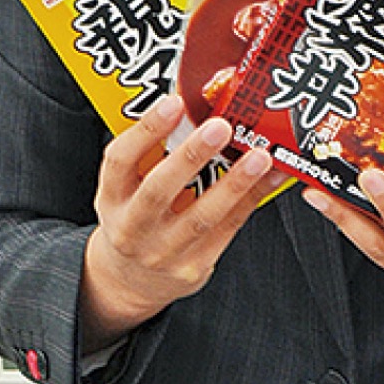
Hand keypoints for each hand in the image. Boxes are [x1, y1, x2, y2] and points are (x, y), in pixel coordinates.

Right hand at [80, 94, 279, 349]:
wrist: (132, 280)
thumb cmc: (136, 218)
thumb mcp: (127, 188)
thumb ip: (151, 154)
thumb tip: (193, 105)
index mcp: (112, 198)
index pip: (120, 160)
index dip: (146, 130)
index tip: (173, 103)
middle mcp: (133, 227)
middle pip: (159, 190)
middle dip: (192, 156)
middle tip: (220, 126)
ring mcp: (163, 252)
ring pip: (202, 216)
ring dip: (234, 183)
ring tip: (259, 156)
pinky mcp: (193, 267)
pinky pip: (228, 229)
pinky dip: (252, 199)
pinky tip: (271, 178)